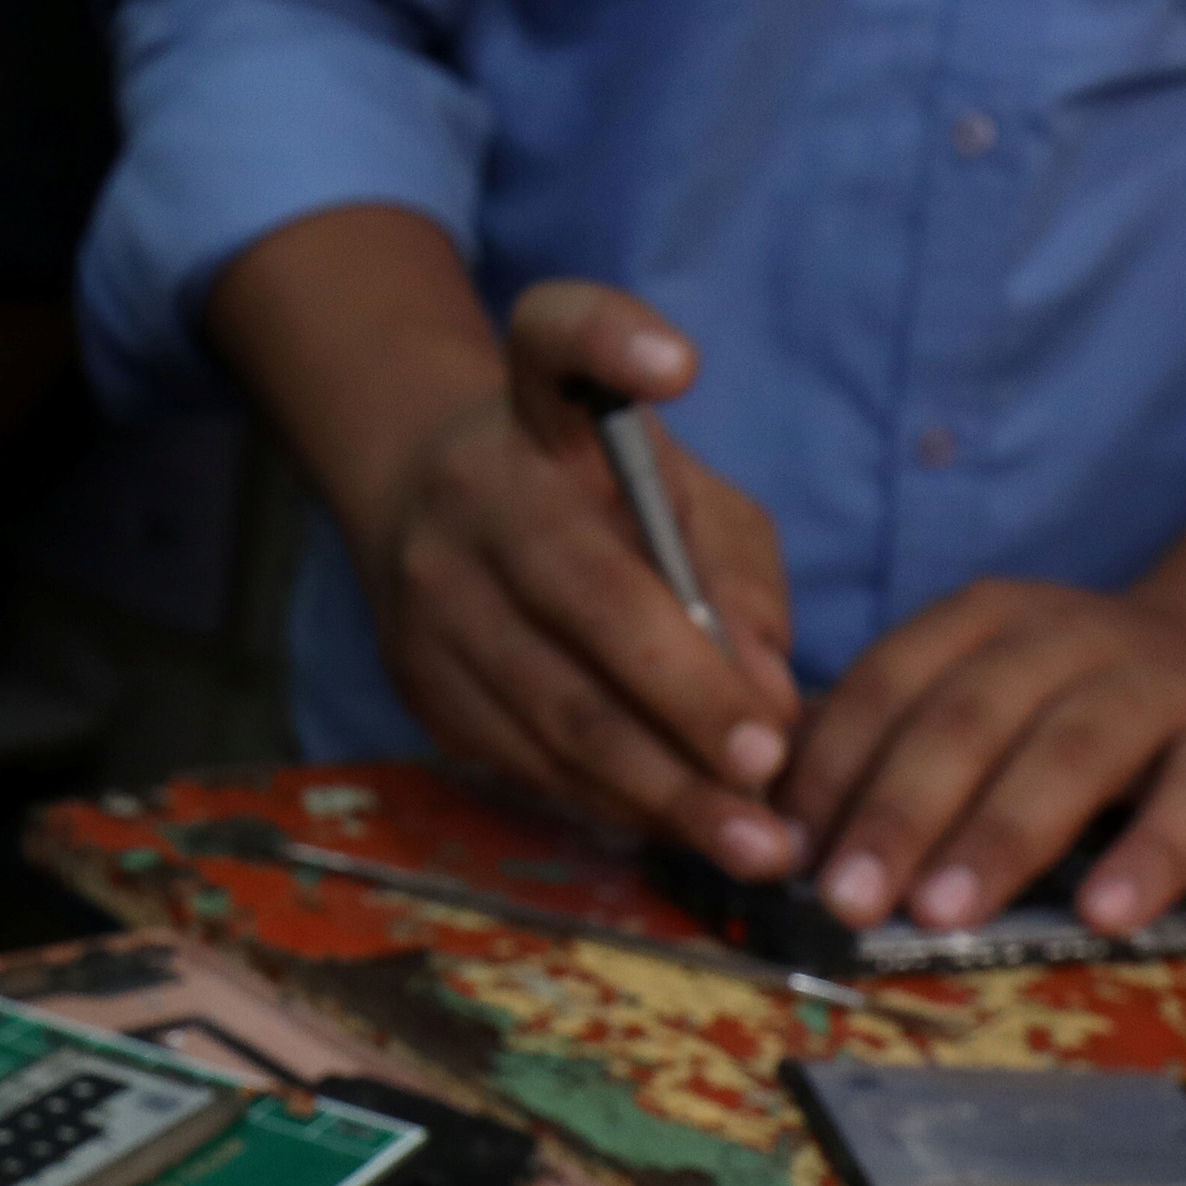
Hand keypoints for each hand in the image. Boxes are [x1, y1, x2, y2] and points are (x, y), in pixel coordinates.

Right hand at [353, 282, 804, 867]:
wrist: (430, 510)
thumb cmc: (600, 502)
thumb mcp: (682, 495)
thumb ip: (736, 574)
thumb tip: (765, 696)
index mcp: (545, 411)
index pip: (558, 341)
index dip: (610, 340)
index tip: (676, 361)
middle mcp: (476, 489)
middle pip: (586, 591)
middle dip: (686, 694)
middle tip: (767, 762)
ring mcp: (433, 591)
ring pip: (558, 708)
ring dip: (666, 787)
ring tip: (757, 845)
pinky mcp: (418, 682)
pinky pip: (533, 762)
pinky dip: (620, 803)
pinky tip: (685, 828)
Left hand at [776, 581, 1185, 939]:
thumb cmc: (1080, 702)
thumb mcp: (991, 692)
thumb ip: (900, 741)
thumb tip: (775, 820)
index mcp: (985, 618)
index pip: (890, 683)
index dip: (833, 764)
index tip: (783, 848)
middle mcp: (1065, 636)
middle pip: (968, 717)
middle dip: (897, 810)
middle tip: (845, 898)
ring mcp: (1159, 684)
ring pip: (1070, 751)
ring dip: (1000, 834)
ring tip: (942, 914)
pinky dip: (1149, 855)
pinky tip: (1104, 915)